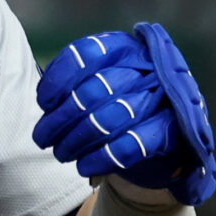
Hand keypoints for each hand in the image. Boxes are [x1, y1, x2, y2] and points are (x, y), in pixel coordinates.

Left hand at [33, 23, 215, 204]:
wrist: (159, 141)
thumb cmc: (118, 108)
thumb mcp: (97, 85)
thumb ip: (72, 85)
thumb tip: (45, 102)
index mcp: (124, 49)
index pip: (85, 55)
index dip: (58, 80)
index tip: (44, 105)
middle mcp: (147, 67)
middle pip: (93, 91)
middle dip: (60, 120)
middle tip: (43, 139)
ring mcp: (163, 97)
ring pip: (109, 118)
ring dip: (76, 141)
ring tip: (61, 153)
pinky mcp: (172, 130)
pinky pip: (130, 145)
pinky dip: (101, 157)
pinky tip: (84, 165)